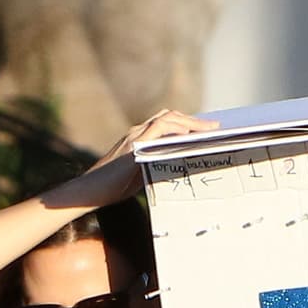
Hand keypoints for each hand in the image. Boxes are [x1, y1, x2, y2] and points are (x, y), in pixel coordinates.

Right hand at [80, 109, 215, 204]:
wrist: (92, 190)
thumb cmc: (115, 187)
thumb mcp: (142, 174)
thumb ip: (157, 166)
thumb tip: (179, 169)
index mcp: (140, 138)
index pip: (168, 124)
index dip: (188, 124)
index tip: (206, 131)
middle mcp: (138, 132)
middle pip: (171, 117)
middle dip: (194, 121)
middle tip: (214, 128)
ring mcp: (135, 135)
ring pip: (167, 118)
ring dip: (190, 122)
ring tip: (208, 130)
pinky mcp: (134, 143)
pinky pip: (158, 128)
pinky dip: (175, 128)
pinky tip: (189, 134)